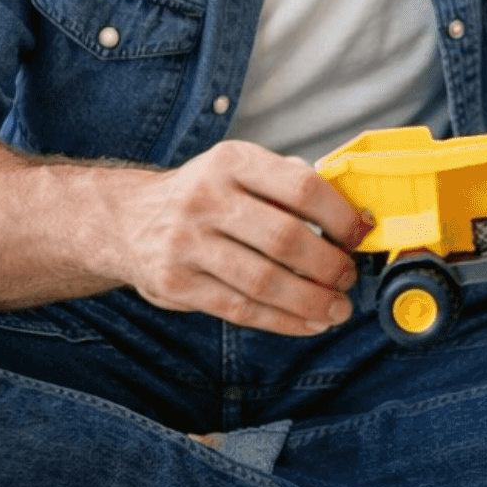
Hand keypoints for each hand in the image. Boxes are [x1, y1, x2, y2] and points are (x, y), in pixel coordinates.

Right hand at [111, 140, 370, 335]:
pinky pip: (240, 309)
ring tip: (336, 309)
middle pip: (285, 239)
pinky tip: (307, 323)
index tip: (360, 236)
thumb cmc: (205, 195)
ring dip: (310, 302)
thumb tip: (351, 213)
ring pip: (263, 282)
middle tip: (348, 280)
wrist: (127, 220)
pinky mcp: (174, 283)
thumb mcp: (240, 170)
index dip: (339, 216)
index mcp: (232, 162)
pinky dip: (282, 321)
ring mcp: (186, 243)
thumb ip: (288, 183)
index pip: (300, 186)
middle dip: (328, 266)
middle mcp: (205, 199)